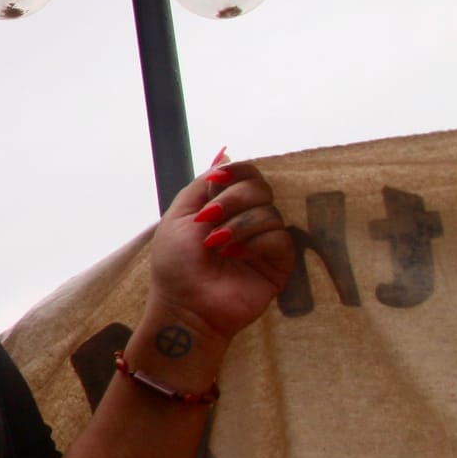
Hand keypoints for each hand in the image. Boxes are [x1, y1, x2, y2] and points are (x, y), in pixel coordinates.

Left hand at [146, 157, 294, 343]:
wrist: (185, 305)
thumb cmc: (176, 264)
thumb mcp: (179, 216)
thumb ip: (202, 185)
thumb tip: (224, 153)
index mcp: (225, 206)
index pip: (247, 175)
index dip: (237, 171)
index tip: (218, 177)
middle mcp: (248, 219)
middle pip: (261, 187)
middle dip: (232, 199)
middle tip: (208, 220)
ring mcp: (265, 241)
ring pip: (270, 212)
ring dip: (238, 225)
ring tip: (215, 245)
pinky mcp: (280, 263)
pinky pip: (280, 238)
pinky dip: (254, 243)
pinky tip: (234, 256)